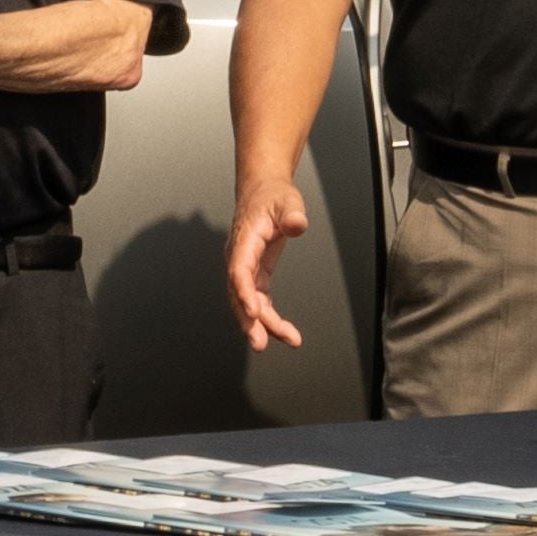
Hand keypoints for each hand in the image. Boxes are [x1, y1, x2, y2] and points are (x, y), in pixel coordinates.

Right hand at [230, 167, 312, 355]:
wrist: (262, 192)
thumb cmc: (272, 196)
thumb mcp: (287, 200)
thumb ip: (292, 213)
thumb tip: (297, 224)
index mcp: (244, 239)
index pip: (239, 270)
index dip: (244, 293)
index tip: (253, 312)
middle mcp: (239, 257)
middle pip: (239, 293)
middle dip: (249, 320)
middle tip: (260, 343)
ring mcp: (245, 267)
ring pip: (248, 301)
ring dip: (262, 324)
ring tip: (287, 339)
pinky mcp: (255, 272)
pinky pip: (258, 299)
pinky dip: (268, 316)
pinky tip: (283, 331)